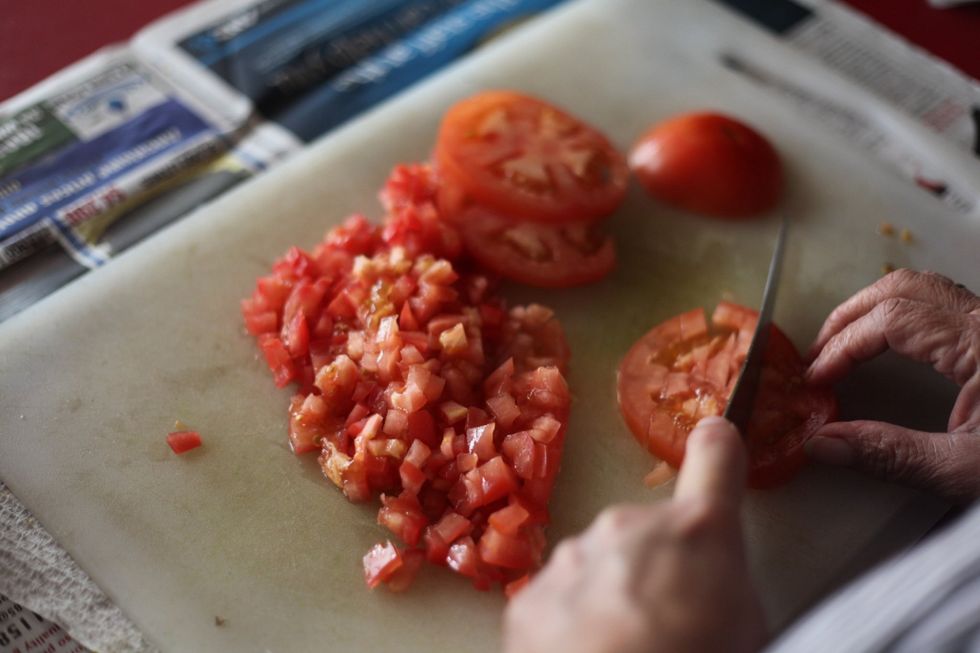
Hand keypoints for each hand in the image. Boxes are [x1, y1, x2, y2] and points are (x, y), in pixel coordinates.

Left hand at [502, 417, 766, 652]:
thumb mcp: (748, 625)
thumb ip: (725, 580)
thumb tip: (707, 582)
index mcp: (698, 530)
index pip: (715, 461)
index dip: (717, 447)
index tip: (714, 436)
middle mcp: (629, 526)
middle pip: (646, 536)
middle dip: (654, 569)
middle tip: (665, 625)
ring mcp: (574, 558)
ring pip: (596, 569)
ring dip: (609, 598)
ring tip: (624, 650)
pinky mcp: (532, 598)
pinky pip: (559, 603)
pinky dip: (571, 628)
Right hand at [806, 268, 979, 502]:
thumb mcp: (966, 470)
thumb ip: (891, 455)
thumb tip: (825, 444)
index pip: (892, 319)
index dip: (843, 345)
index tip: (818, 378)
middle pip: (903, 287)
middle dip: (849, 315)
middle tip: (818, 354)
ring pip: (923, 288)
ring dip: (873, 310)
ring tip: (843, 345)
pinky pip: (942, 306)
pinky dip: (900, 317)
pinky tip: (887, 347)